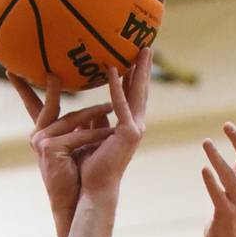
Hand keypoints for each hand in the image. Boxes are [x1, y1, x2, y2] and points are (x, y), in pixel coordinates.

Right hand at [10, 74, 111, 231]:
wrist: (72, 203)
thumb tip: (102, 109)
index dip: (23, 88)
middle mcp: (38, 137)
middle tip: (54, 71)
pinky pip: (77, 134)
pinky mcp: (50, 149)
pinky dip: (96, 133)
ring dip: (93, 113)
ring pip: (70, 119)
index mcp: (44, 135)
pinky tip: (111, 132)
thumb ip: (85, 126)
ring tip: (112, 105)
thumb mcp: (80, 146)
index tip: (10, 71)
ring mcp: (42, 142)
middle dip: (53, 88)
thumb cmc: (77, 177)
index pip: (33, 106)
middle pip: (49, 106)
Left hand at [76, 52, 149, 197]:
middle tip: (146, 45)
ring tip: (141, 49)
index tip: (135, 57)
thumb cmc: (89, 170)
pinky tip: (111, 69)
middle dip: (144, 68)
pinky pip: (120, 105)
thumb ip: (94, 124)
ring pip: (137, 93)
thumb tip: (91, 114)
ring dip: (139, 70)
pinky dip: (116, 87)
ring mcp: (134, 130)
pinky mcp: (128, 134)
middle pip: (140, 91)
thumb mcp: (92, 138)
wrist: (92, 191)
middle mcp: (135, 127)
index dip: (134, 77)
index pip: (131, 97)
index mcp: (127, 128)